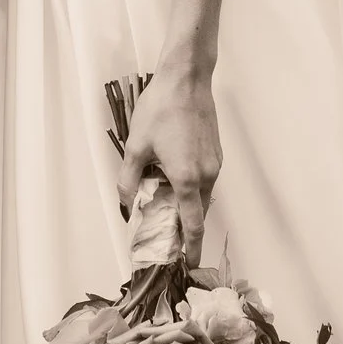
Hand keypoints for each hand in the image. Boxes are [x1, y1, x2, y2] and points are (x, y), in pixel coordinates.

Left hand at [114, 67, 219, 265]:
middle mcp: (207, 175)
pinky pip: (206, 178)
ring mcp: (215, 163)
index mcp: (188, 180)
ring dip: (187, 204)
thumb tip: (126, 204)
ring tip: (164, 201)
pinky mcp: (216, 151)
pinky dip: (193, 186)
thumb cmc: (160, 109)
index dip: (190, 249)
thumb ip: (129, 180)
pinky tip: (174, 175)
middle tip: (165, 233)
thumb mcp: (136, 146)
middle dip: (184, 227)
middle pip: (198, 212)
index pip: (193, 226)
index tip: (187, 265)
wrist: (186, 78)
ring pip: (202, 195)